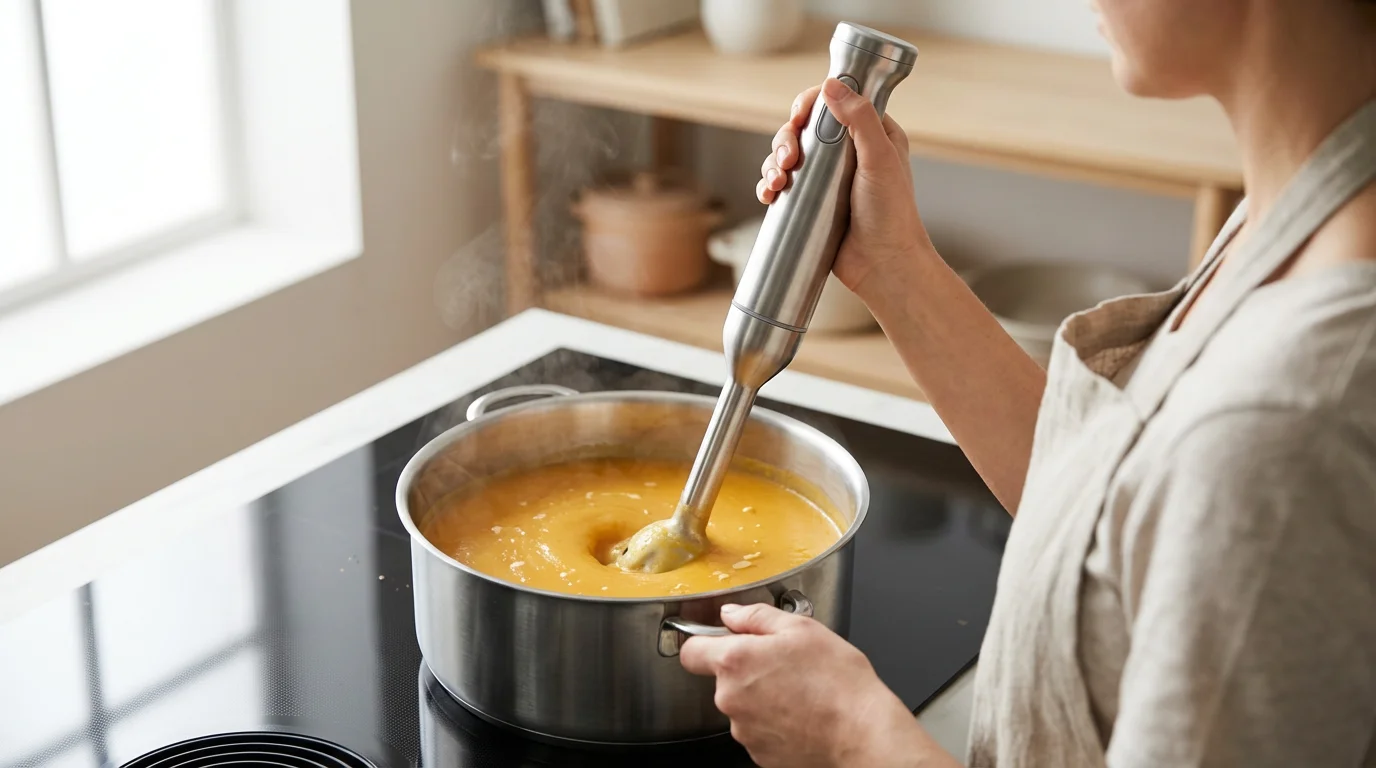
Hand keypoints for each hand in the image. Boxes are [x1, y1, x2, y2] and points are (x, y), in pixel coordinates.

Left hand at [680, 602, 942, 767]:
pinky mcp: (759, 754)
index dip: (704, 642)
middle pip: (724, 678)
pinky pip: (758, 730)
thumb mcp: (801, 629)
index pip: (691, 651)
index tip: (721, 640)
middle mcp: (731, 699)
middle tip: (785, 664)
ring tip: (800, 691)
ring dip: (762, 696)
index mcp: (735, 662)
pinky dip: (775, 722)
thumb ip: (757, 616)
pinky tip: (801, 713)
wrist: (861, 734)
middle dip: (748, 669)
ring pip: (743, 705)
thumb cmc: (837, 683)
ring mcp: (744, 730)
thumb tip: (732, 614)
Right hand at [759, 78, 935, 296]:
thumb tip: (832, 84)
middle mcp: (848, 153)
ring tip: (777, 183)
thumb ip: (860, 119)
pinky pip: (783, 185)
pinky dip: (769, 186)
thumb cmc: (892, 216)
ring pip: (788, 155)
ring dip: (773, 163)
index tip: (798, 116)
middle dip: (787, 138)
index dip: (811, 104)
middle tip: (788, 158)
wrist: (883, 266)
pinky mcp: (811, 203)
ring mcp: (827, 179)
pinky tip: (769, 195)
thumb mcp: (880, 160)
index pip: (835, 102)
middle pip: (804, 128)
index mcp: (873, 134)